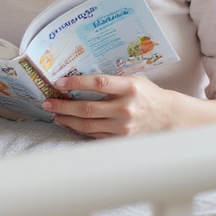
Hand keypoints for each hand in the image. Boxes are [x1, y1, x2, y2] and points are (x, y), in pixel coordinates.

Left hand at [42, 74, 178, 137]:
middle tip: (47, 102)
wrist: (169, 116)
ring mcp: (123, 126)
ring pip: (87, 125)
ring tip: (54, 114)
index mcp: (129, 88)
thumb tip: (79, 76)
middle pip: (87, 108)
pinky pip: (94, 135)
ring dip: (67, 120)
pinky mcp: (121, 139)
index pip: (98, 83)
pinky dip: (79, 130)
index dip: (76, 82)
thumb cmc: (147, 94)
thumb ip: (111, 80)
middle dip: (63, 106)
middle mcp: (125, 108)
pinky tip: (69, 124)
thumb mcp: (133, 80)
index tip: (58, 82)